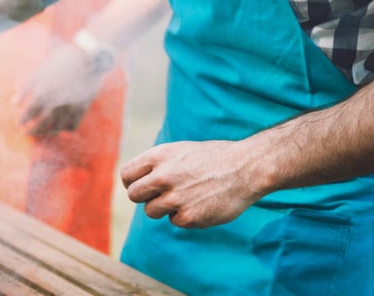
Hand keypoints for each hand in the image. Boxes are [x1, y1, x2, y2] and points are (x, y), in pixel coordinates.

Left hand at [15, 40, 109, 138]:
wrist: (88, 58)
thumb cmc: (61, 61)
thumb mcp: (40, 71)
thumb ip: (26, 87)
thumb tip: (14, 102)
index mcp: (43, 93)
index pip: (29, 113)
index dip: (23, 120)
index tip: (20, 124)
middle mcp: (55, 103)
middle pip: (42, 124)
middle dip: (33, 132)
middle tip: (28, 135)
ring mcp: (69, 107)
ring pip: (57, 128)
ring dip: (48, 134)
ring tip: (44, 135)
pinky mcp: (82, 109)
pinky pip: (73, 126)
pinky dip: (66, 130)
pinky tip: (62, 129)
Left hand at [120, 139, 269, 228]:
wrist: (246, 168)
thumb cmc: (214, 158)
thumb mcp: (180, 151)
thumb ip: (157, 165)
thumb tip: (136, 182)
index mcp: (159, 156)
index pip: (127, 175)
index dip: (132, 183)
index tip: (140, 187)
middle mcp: (163, 176)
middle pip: (134, 195)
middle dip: (145, 197)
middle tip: (161, 195)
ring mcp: (175, 198)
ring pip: (151, 211)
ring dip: (164, 208)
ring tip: (186, 197)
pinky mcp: (189, 217)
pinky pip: (174, 221)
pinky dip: (185, 216)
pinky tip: (201, 204)